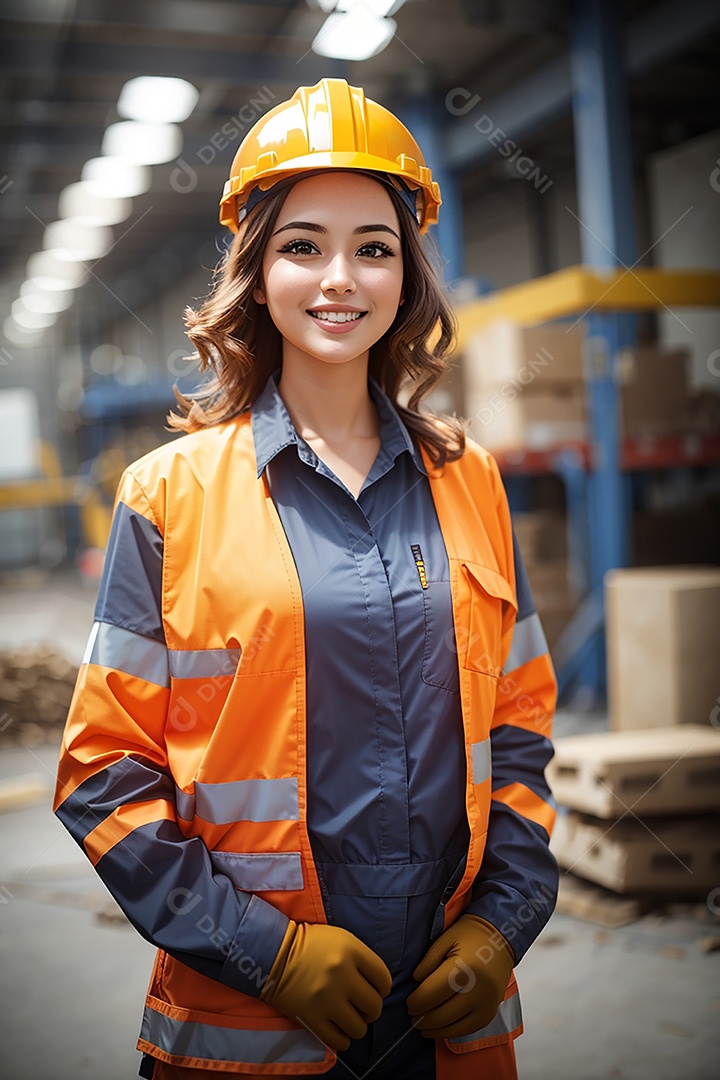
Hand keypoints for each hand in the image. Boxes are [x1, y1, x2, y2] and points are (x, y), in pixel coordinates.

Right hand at [260, 920, 391, 1051]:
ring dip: (357, 1024)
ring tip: (348, 1016)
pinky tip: (337, 1027)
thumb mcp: (341, 938)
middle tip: (361, 1005)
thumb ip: (362, 958)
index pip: (384, 978)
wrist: (275, 954)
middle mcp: (342, 975)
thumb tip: (379, 986)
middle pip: (374, 1006)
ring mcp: (327, 999)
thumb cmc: (311, 944)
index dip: (382, 987)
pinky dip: (342, 1038)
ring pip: (359, 1028)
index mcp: (351, 951)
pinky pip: (340, 1041)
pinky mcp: (312, 1018)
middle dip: (371, 1008)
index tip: (375, 988)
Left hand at [406, 914, 514, 1038]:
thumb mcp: (444, 940)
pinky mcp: (490, 1013)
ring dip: (434, 1029)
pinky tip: (440, 1027)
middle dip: (422, 1018)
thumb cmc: (470, 935)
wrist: (500, 938)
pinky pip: (468, 1030)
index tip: (408, 1002)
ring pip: (454, 1028)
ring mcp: (486, 1004)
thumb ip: (427, 962)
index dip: (416, 1002)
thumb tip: (416, 983)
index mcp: (463, 969)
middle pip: (441, 1015)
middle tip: (412, 1015)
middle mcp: (477, 990)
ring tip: (421, 1025)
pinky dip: (451, 1031)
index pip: (432, 994)